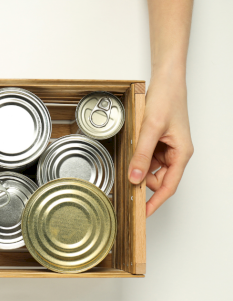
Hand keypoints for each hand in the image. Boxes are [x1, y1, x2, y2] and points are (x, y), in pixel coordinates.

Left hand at [128, 71, 193, 216]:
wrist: (167, 81)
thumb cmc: (167, 100)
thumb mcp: (151, 129)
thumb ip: (142, 155)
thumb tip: (134, 178)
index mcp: (181, 154)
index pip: (168, 186)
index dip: (155, 202)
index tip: (143, 213)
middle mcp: (175, 154)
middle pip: (157, 179)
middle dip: (141, 179)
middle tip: (125, 178)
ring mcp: (166, 148)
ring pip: (149, 168)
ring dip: (138, 165)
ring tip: (130, 151)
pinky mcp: (158, 142)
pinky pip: (146, 156)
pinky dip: (138, 156)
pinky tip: (132, 146)